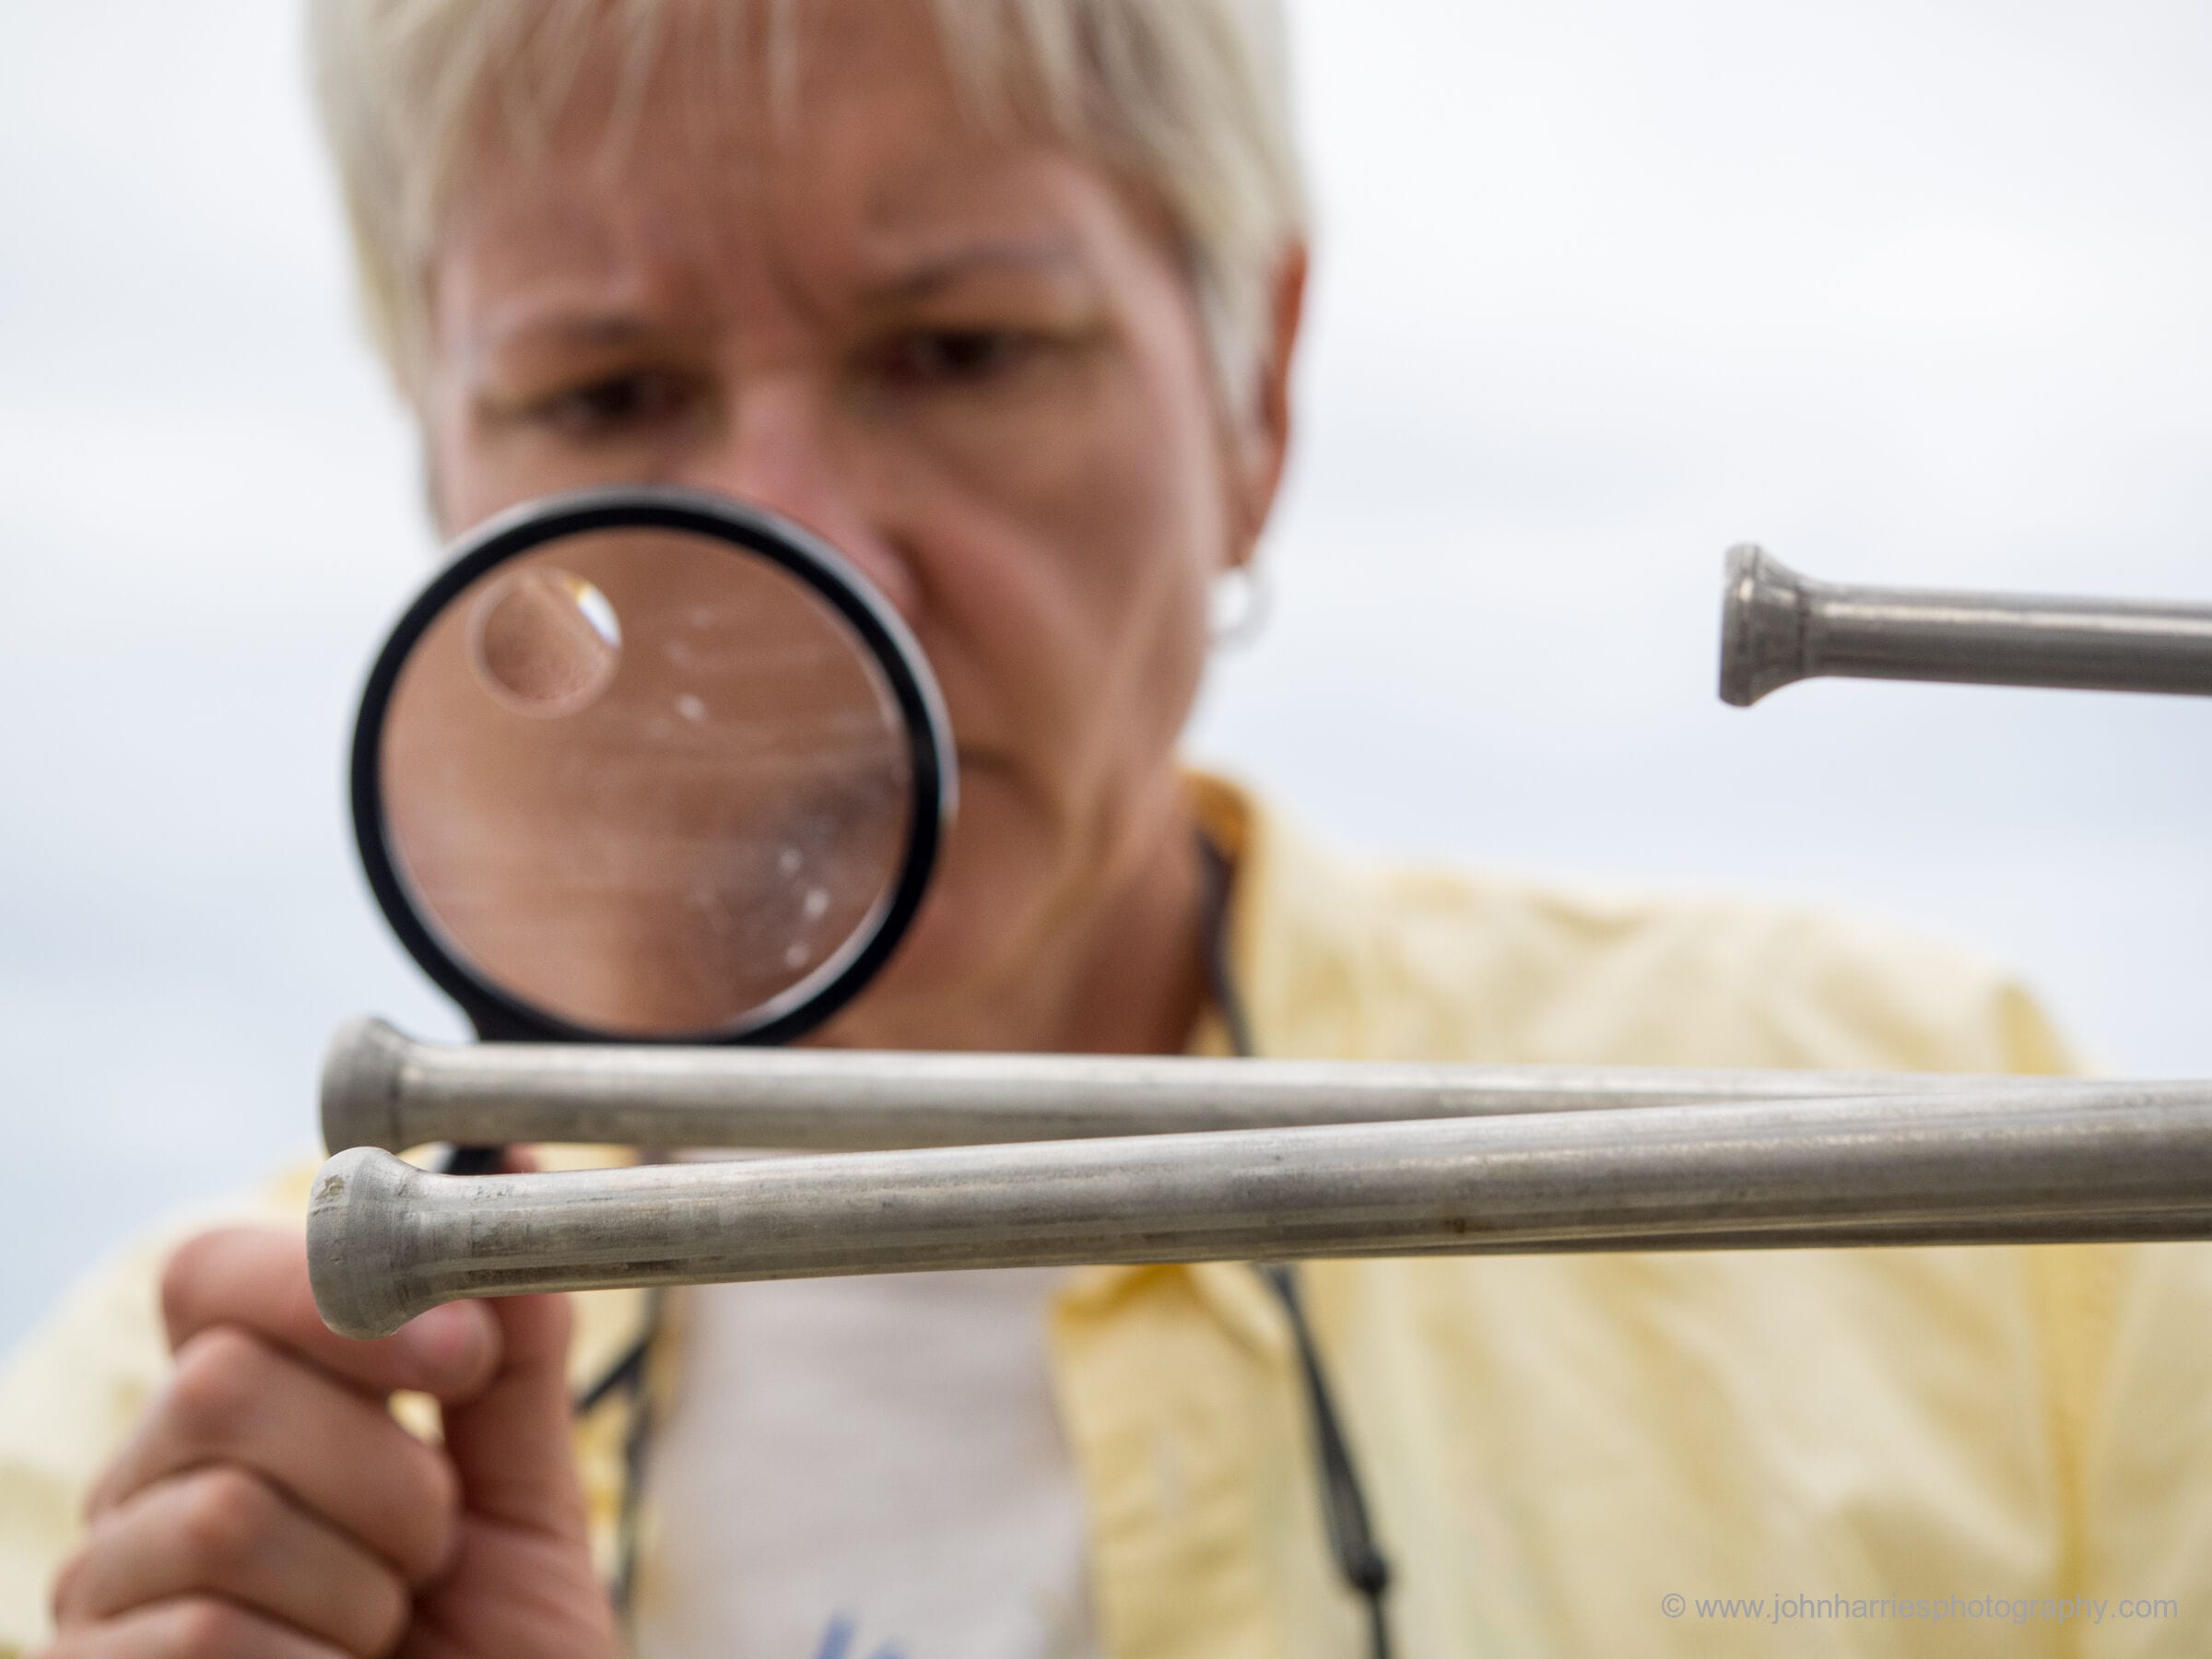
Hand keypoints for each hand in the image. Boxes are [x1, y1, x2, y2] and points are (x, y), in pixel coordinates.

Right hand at [43, 1226, 618, 1657]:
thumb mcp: (525, 1494)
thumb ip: (510, 1351)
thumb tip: (508, 1162)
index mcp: (240, 1411)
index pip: (212, 1273)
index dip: (332, 1292)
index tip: (463, 1354)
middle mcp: (148, 1487)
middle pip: (222, 1383)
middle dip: (382, 1468)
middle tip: (433, 1542)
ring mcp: (106, 1596)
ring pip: (224, 1510)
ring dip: (363, 1577)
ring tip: (389, 1625)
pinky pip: (205, 1633)